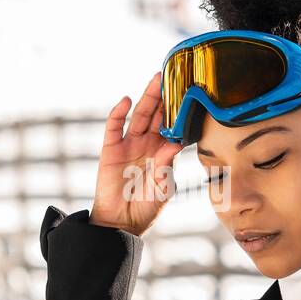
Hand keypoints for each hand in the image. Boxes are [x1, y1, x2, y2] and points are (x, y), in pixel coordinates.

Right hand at [89, 72, 183, 237]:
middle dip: (164, 97)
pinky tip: (127, 101)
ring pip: (139, 116)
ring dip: (147, 98)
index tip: (189, 94)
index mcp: (162, 152)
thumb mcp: (163, 188)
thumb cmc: (145, 207)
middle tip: (173, 77)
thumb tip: (175, 144)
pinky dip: (119, 113)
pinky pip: (115, 127)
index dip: (178, 111)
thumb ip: (168, 167)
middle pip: (157, 115)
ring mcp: (129, 145)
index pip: (172, 126)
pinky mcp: (111, 149)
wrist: (121, 223)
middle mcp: (147, 144)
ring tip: (155, 81)